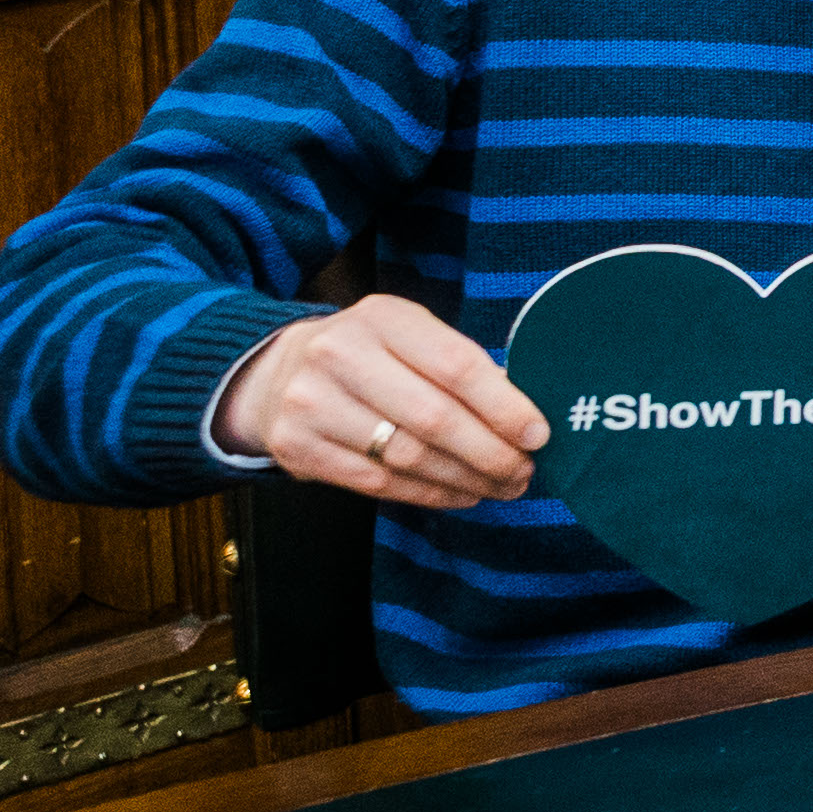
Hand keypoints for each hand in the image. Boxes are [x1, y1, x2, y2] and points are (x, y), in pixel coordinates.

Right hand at [224, 295, 545, 507]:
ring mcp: (311, 403)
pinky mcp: (297, 448)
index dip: (504, 406)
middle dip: (490, 452)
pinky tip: (460, 494)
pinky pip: (378, 483)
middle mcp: (340, 355)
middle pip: (434, 418)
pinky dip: (429, 493)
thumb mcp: (409, 336)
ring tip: (502, 485)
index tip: (538, 435)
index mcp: (382, 317)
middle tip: (525, 471)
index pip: (457, 366)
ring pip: (408, 456)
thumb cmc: (368, 354)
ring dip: (465, 479)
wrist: (274, 374)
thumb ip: (459, 366)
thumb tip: (525, 416)